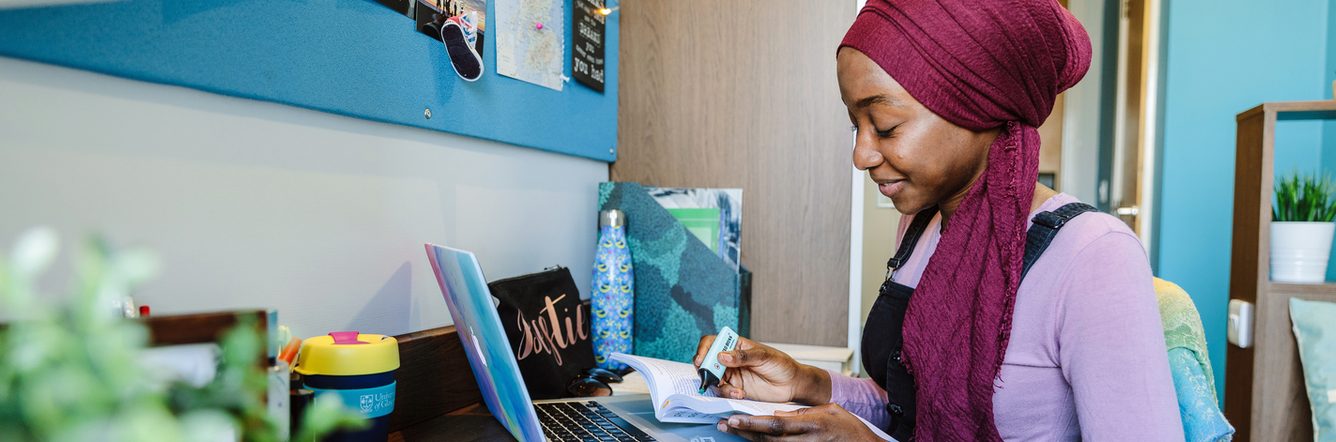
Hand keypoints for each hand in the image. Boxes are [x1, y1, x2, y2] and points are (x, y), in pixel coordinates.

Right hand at [692, 335, 829, 404]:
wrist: (793, 384)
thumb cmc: (782, 365)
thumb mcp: (763, 356)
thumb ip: (742, 356)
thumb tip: (721, 355)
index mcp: (735, 346)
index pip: (712, 342)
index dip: (704, 350)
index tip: (702, 360)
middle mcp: (730, 360)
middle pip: (707, 363)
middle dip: (706, 371)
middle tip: (712, 379)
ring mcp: (732, 376)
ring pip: (712, 380)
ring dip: (719, 386)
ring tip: (736, 391)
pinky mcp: (735, 390)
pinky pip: (722, 392)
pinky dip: (727, 394)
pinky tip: (739, 394)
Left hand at [716, 404, 882, 440]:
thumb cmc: (850, 430)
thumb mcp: (830, 410)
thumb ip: (802, 411)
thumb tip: (778, 413)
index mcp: (810, 425)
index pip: (775, 425)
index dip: (752, 423)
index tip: (735, 418)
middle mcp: (804, 441)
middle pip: (767, 439)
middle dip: (743, 431)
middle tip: (724, 424)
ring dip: (749, 439)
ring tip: (731, 430)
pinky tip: (751, 440)